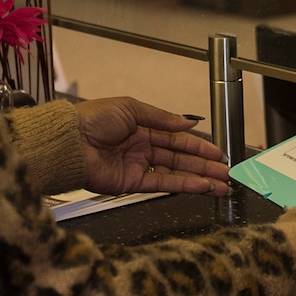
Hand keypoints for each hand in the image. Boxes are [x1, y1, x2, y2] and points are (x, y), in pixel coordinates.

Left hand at [74, 97, 230, 196]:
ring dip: (200, 179)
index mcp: (141, 127)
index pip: (176, 138)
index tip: (218, 152)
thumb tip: (189, 121)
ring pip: (176, 173)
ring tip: (222, 184)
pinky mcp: (132, 184)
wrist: (69, 142)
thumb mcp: (131, 108)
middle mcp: (141, 148)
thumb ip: (162, 118)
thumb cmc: (93, 119)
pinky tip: (202, 187)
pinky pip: (163, 184)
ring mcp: (138, 167)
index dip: (198, 145)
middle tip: (227, 172)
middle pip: (180, 158)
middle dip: (205, 165)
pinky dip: (184, 186)